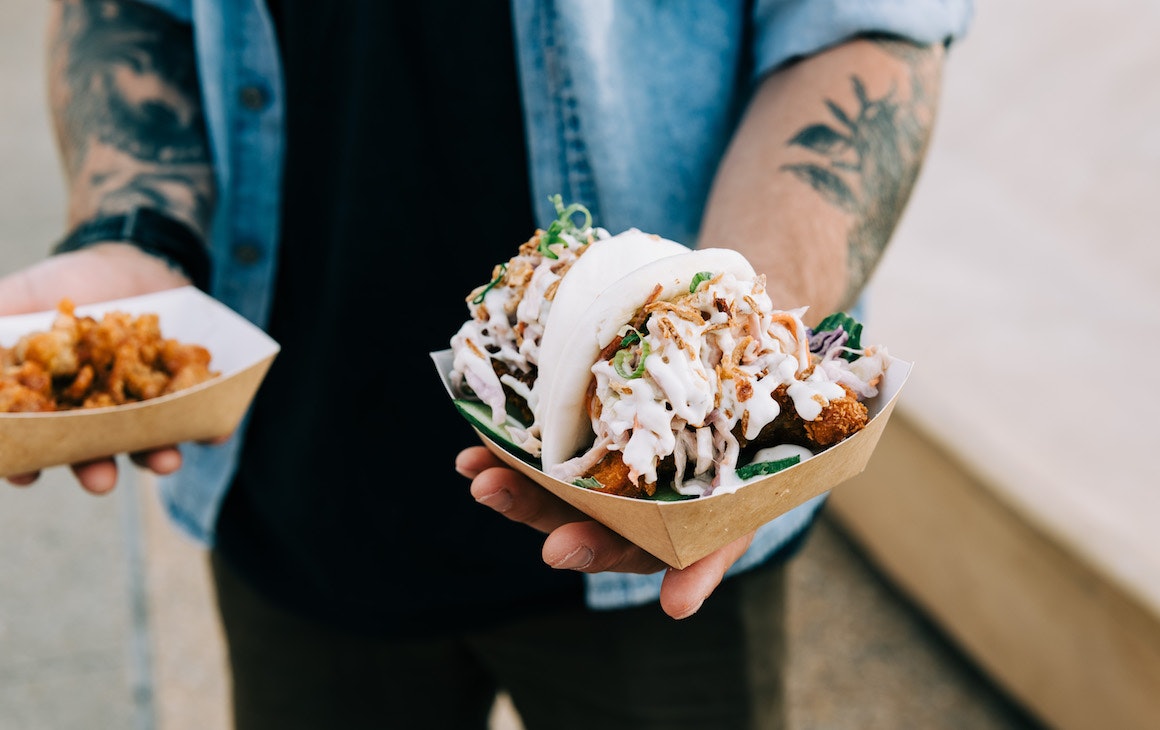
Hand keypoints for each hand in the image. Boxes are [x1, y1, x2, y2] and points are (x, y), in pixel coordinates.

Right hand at [0, 242, 192, 492]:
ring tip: (164, 461)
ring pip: (147, 443)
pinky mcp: (181, 390)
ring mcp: (140, 406)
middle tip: (100, 480)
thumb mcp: (18, 298)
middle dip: (96, 469)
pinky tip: (213, 433)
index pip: (32, 442)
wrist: (130, 259)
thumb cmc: (65, 284)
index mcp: (50, 402)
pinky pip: (199, 415)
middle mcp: (95, 414)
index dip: (24, 463)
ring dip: (155, 457)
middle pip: (93, 453)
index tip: (24, 474)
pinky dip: (208, 427)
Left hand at [455, 445, 754, 619]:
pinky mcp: (579, 446)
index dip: (585, 548)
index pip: (610, 549)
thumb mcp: (729, 526)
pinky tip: (470, 454)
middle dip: (527, 508)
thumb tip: (677, 609)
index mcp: (644, 539)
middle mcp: (608, 518)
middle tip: (490, 491)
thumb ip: (703, 565)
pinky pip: (538, 450)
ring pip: (542, 488)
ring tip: (475, 475)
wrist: (732, 436)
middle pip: (561, 518)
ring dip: (507, 484)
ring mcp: (590, 484)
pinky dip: (504, 451)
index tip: (558, 548)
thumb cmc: (732, 491)